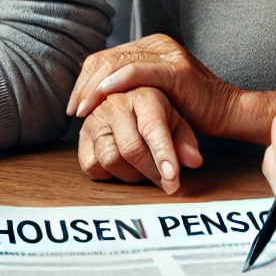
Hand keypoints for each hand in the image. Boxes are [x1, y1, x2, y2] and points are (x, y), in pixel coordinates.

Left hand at [67, 35, 241, 137]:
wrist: (227, 111)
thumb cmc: (191, 109)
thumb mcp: (155, 95)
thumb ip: (132, 88)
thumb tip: (95, 99)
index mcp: (151, 46)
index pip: (105, 57)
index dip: (84, 80)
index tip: (74, 107)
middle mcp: (158, 43)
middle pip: (107, 58)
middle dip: (84, 85)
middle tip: (73, 111)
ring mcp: (168, 54)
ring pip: (117, 63)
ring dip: (94, 88)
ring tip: (82, 110)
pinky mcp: (177, 70)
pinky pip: (138, 72)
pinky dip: (115, 83)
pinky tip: (101, 97)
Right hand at [77, 87, 202, 192]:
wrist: (129, 102)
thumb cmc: (157, 114)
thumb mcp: (178, 122)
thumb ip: (186, 141)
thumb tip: (194, 161)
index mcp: (144, 94)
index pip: (152, 128)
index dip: (163, 154)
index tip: (172, 178)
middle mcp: (116, 103)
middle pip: (131, 148)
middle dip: (151, 171)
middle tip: (166, 181)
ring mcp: (95, 119)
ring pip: (110, 159)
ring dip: (131, 174)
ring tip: (145, 171)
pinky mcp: (82, 136)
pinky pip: (92, 166)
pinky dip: (109, 175)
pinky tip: (123, 167)